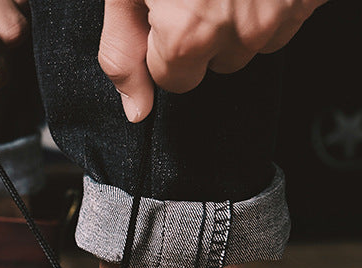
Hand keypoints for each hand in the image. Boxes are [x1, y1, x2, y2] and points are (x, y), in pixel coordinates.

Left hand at [99, 0, 326, 122]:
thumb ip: (122, 53)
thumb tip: (135, 112)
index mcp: (188, 34)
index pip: (173, 79)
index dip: (164, 46)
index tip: (164, 13)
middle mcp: (240, 30)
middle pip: (217, 64)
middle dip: (203, 34)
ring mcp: (282, 11)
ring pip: (255, 42)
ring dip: (241, 17)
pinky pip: (290, 19)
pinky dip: (274, 2)